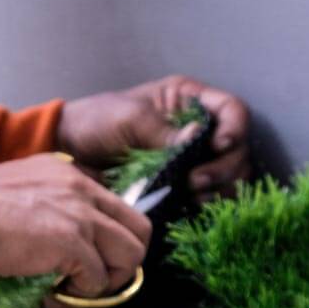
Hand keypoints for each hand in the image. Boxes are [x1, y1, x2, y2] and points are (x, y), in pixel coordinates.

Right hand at [0, 154, 151, 297]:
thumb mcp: (17, 188)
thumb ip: (44, 202)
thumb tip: (51, 239)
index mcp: (70, 173)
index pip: (115, 205)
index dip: (108, 238)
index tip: (85, 256)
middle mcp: (84, 188)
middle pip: (139, 228)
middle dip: (124, 261)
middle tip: (94, 279)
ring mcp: (81, 215)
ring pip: (131, 255)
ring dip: (109, 280)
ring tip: (76, 290)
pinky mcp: (72, 243)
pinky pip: (98, 280)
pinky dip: (79, 296)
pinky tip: (51, 295)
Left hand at [57, 74, 251, 198]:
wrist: (71, 151)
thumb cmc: (97, 122)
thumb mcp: (129, 118)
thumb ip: (163, 131)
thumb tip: (198, 139)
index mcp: (189, 101)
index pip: (232, 110)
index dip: (234, 128)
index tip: (219, 145)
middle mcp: (198, 129)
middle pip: (237, 148)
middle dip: (224, 166)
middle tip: (196, 181)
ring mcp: (192, 159)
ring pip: (229, 175)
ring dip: (220, 188)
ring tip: (194, 195)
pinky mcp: (181, 184)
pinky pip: (208, 195)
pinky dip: (207, 202)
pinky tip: (192, 206)